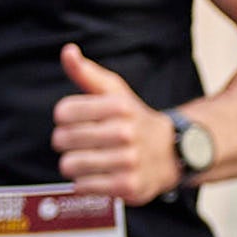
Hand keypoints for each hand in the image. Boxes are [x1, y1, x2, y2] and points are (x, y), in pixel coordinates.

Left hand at [53, 44, 179, 202]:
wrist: (174, 152)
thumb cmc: (135, 120)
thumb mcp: (116, 92)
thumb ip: (87, 73)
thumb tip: (68, 51)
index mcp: (119, 106)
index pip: (63, 112)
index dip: (65, 118)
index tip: (78, 121)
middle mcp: (125, 132)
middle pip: (62, 140)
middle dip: (67, 143)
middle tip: (83, 143)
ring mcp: (128, 160)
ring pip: (70, 165)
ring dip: (75, 164)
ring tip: (89, 161)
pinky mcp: (128, 185)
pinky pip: (83, 185)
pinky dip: (86, 183)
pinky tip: (99, 176)